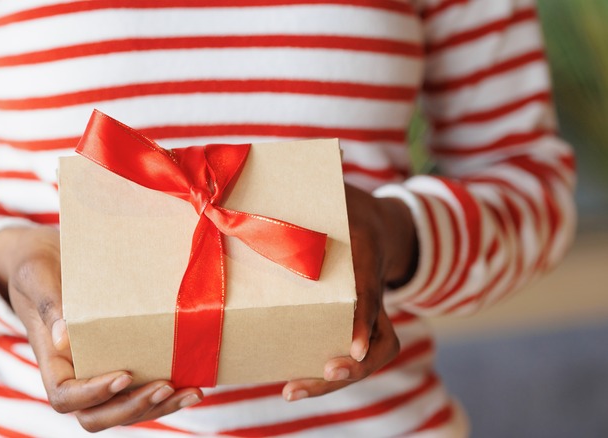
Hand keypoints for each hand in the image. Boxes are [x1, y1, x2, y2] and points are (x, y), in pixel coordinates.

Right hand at [0, 226, 202, 431]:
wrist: (48, 259)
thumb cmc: (37, 267)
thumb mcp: (37, 277)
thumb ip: (48, 304)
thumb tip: (63, 336)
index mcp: (51, 359)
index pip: (65, 397)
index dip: (93, 395)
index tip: (125, 375)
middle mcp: (73, 374)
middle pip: (97, 415)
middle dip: (132, 407)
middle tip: (165, 387)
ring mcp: (97, 372)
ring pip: (124, 408)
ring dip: (157, 407)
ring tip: (190, 392)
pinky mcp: (120, 361)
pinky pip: (139, 389)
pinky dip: (165, 393)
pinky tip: (192, 384)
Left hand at [282, 183, 417, 400]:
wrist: (377, 220)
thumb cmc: (343, 200)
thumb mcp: (333, 185)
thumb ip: (316, 178)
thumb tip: (300, 157)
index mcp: (368, 248)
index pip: (369, 288)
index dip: (363, 316)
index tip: (351, 347)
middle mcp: (373, 284)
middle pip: (381, 339)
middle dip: (353, 365)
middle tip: (323, 374)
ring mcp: (368, 308)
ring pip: (368, 355)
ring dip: (333, 380)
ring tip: (292, 389)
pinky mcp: (353, 322)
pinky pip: (348, 353)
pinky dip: (323, 372)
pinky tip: (291, 380)